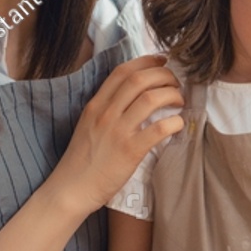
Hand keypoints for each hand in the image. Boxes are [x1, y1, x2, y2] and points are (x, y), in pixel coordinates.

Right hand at [52, 56, 183, 212]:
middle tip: (175, 82)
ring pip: (150, 99)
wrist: (71, 189)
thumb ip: (107, 109)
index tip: (161, 61)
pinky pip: (158, 129)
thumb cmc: (82, 160)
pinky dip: (174, 122)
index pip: (122, 72)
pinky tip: (178, 124)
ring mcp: (118, 132)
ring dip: (172, 95)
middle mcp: (106, 114)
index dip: (146, 61)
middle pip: (139, 80)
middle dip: (163, 75)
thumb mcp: (88, 125)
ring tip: (179, 101)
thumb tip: (133, 96)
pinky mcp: (130, 151)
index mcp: (95, 105)